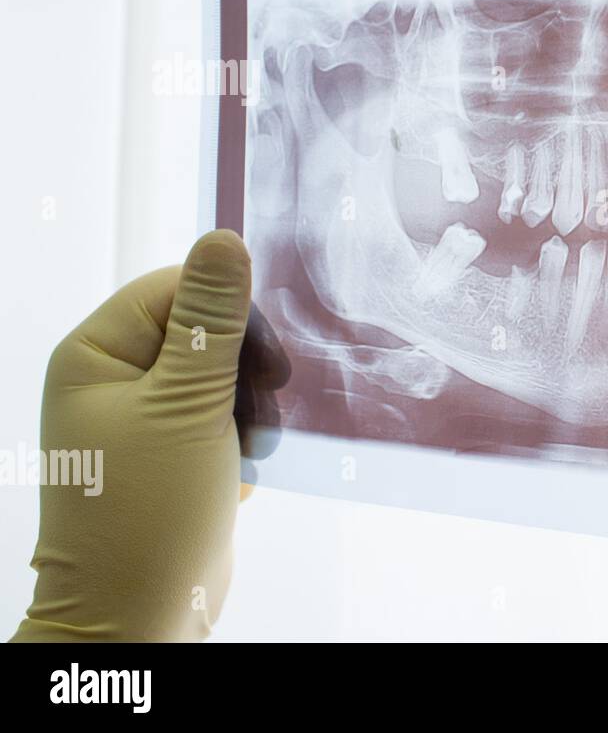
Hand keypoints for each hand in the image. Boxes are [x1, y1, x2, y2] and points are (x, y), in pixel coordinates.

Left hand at [10, 230, 251, 640]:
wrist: (138, 617)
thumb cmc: (149, 510)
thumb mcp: (186, 405)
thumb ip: (210, 321)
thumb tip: (223, 238)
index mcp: (96, 355)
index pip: (175, 289)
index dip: (227, 316)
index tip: (262, 364)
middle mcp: (114, 380)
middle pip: (203, 330)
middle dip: (243, 371)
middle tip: (258, 411)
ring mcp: (143, 420)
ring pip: (221, 376)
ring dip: (248, 410)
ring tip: (246, 451)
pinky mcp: (172, 453)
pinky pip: (222, 417)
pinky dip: (241, 439)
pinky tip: (238, 472)